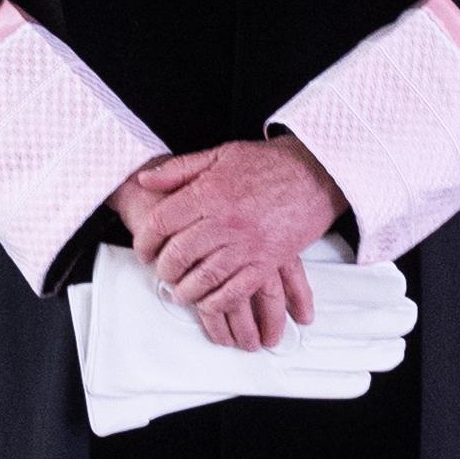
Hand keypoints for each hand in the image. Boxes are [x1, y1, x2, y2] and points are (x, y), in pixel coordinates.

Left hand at [114, 136, 347, 350]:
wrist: (315, 173)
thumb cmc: (267, 164)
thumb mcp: (219, 155)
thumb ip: (180, 170)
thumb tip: (146, 179)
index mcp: (210, 193)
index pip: (162, 222)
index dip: (146, 240)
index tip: (144, 249)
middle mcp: (225, 220)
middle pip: (179, 253)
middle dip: (165, 269)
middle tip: (162, 273)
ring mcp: (247, 244)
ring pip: (204, 278)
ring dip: (187, 290)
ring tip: (180, 292)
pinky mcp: (267, 261)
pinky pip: (236, 291)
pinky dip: (217, 302)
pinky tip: (208, 303)